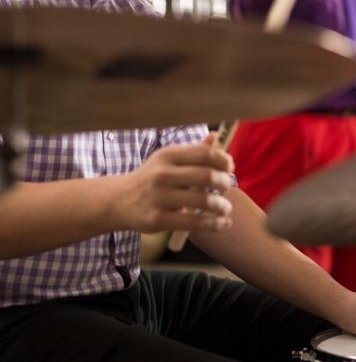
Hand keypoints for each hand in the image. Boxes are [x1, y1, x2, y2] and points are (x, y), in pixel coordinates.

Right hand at [114, 133, 233, 233]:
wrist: (118, 201)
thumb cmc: (152, 178)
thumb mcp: (168, 160)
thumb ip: (193, 151)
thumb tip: (216, 136)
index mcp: (168, 155)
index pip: (204, 153)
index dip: (222, 160)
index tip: (230, 168)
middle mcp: (162, 173)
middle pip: (205, 176)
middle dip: (224, 182)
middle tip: (228, 187)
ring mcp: (159, 197)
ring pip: (202, 200)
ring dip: (221, 205)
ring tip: (226, 208)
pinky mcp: (157, 219)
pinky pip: (193, 222)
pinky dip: (213, 224)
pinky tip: (223, 224)